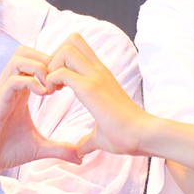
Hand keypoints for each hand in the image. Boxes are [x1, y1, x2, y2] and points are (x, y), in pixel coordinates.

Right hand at [0, 45, 79, 177]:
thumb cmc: (5, 152)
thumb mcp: (39, 148)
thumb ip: (59, 148)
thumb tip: (80, 158)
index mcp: (18, 91)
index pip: (33, 60)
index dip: (52, 66)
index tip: (65, 84)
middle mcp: (8, 86)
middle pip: (25, 52)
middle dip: (46, 60)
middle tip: (59, 82)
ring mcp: (1, 92)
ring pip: (19, 59)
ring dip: (39, 68)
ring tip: (51, 89)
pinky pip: (13, 80)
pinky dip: (31, 82)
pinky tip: (43, 95)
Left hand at [46, 33, 147, 157]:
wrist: (144, 136)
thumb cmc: (126, 137)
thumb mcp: (100, 136)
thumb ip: (87, 141)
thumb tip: (79, 153)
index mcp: (100, 76)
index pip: (79, 47)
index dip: (61, 59)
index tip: (56, 83)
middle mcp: (98, 71)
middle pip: (71, 39)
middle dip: (54, 56)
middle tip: (51, 81)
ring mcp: (96, 77)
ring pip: (66, 50)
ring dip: (52, 66)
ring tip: (51, 88)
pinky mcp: (91, 88)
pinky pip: (61, 72)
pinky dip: (50, 81)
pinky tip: (51, 96)